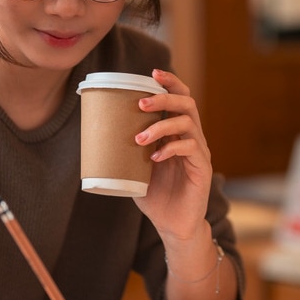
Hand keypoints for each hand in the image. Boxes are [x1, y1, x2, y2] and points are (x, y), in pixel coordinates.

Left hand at [133, 69, 212, 240]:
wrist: (173, 226)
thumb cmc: (156, 196)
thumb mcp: (136, 167)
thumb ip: (127, 149)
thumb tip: (96, 133)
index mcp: (178, 133)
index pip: (180, 98)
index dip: (170, 82)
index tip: (152, 73)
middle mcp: (192, 138)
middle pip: (187, 103)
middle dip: (164, 97)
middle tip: (141, 102)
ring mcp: (199, 152)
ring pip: (187, 123)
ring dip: (161, 126)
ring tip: (139, 138)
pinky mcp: (203, 169)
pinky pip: (190, 148)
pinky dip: (170, 148)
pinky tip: (155, 157)